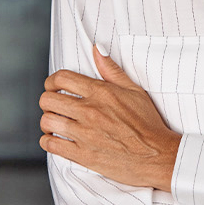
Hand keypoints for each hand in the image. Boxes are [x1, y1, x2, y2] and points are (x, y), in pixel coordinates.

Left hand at [39, 45, 181, 191]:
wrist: (157, 155)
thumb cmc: (148, 123)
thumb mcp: (134, 90)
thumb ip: (111, 70)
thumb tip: (96, 49)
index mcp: (100, 93)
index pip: (61, 78)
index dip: (51, 81)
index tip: (53, 87)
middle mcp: (89, 111)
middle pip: (48, 99)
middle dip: (48, 101)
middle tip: (55, 106)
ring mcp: (84, 134)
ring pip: (47, 121)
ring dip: (47, 121)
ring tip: (55, 123)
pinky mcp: (83, 155)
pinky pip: (51, 145)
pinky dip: (48, 141)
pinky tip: (56, 139)